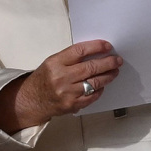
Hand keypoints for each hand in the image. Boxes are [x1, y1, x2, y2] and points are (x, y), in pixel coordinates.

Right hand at [0, 40, 121, 133]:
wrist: (32, 100)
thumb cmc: (44, 79)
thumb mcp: (52, 62)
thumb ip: (71, 58)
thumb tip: (95, 52)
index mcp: (55, 62)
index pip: (80, 51)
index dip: (96, 47)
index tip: (107, 46)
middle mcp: (61, 77)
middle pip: (90, 67)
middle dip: (108, 62)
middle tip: (117, 60)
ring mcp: (67, 93)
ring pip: (94, 82)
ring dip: (108, 76)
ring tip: (115, 71)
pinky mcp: (72, 105)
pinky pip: (92, 96)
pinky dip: (99, 90)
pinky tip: (103, 85)